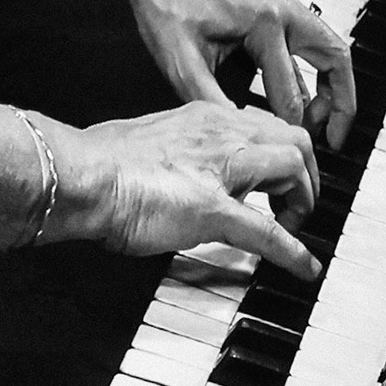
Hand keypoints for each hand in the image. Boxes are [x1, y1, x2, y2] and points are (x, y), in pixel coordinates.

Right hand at [55, 98, 321, 278]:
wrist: (81, 175)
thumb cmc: (97, 163)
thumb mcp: (146, 144)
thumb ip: (169, 154)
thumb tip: (168, 171)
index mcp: (202, 118)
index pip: (261, 123)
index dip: (278, 149)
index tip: (275, 171)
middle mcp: (219, 133)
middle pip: (293, 139)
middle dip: (305, 172)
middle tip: (293, 201)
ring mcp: (220, 171)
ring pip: (292, 168)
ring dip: (303, 200)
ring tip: (294, 224)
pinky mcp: (214, 210)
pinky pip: (268, 231)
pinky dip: (294, 251)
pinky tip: (304, 268)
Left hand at [91, 0, 357, 149]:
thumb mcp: (180, 61)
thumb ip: (211, 101)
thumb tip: (236, 136)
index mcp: (264, 24)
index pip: (290, 91)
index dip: (288, 128)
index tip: (286, 150)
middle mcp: (282, 7)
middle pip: (336, 59)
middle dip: (341, 103)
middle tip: (334, 139)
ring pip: (326, 44)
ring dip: (329, 82)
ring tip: (318, 119)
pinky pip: (305, 34)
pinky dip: (308, 64)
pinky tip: (290, 88)